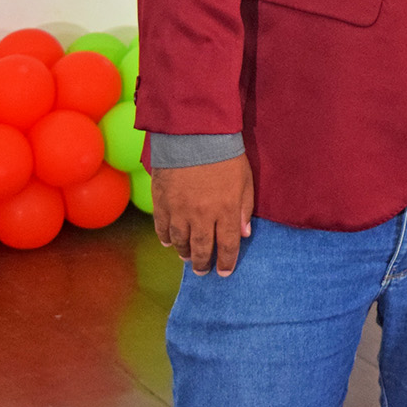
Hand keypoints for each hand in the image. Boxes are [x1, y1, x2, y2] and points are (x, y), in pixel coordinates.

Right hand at [151, 154, 254, 275]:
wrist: (194, 135)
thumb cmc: (225, 155)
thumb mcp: (245, 180)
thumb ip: (245, 208)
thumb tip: (244, 234)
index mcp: (226, 210)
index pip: (227, 245)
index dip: (226, 261)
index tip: (225, 272)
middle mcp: (202, 216)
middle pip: (201, 248)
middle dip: (203, 263)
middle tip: (203, 271)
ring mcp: (179, 211)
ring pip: (180, 242)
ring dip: (184, 252)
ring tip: (188, 257)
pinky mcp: (161, 202)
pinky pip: (162, 228)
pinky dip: (166, 238)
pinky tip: (169, 242)